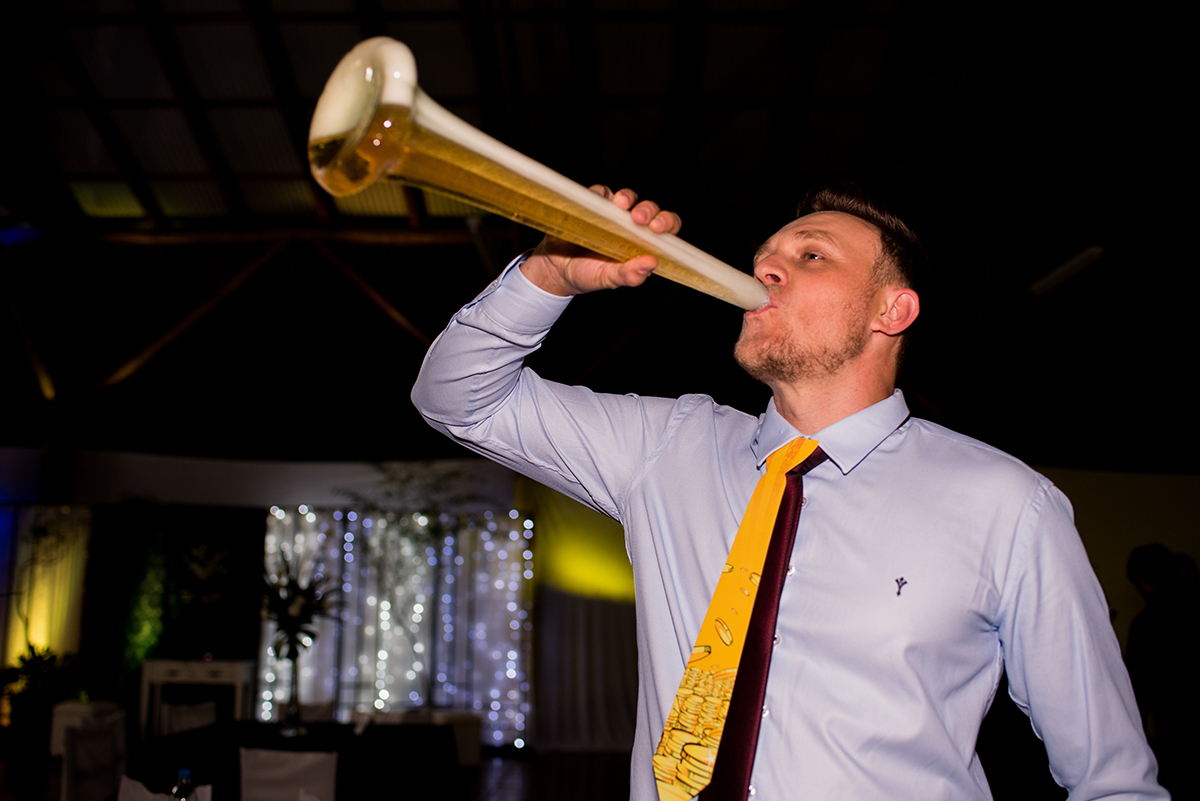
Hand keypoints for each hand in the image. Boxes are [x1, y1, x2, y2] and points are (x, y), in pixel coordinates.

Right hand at [520, 186, 681, 295]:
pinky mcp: (594, 203)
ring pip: (628, 197)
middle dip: (649, 210)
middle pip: (650, 209)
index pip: (665, 230)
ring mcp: (612, 213)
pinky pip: (600, 192)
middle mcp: (631, 226)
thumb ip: (629, 275)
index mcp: (642, 244)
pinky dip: (601, 194)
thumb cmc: (586, 274)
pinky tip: (597, 203)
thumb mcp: (607, 279)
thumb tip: (651, 264)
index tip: (658, 228)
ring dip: (628, 198)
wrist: (555, 267)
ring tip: (621, 205)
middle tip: (639, 219)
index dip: (667, 224)